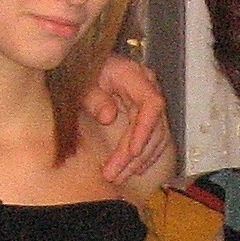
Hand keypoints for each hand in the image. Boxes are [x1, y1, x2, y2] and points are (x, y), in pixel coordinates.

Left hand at [85, 55, 174, 187]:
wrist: (87, 64)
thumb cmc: (85, 70)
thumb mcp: (83, 81)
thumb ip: (94, 98)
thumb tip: (109, 117)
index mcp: (134, 74)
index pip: (152, 104)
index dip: (145, 130)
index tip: (133, 152)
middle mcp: (148, 88)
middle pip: (154, 127)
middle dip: (134, 156)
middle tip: (114, 174)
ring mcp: (150, 102)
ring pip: (157, 137)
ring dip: (139, 161)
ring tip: (119, 176)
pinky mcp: (148, 114)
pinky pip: (155, 139)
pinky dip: (145, 156)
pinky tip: (133, 170)